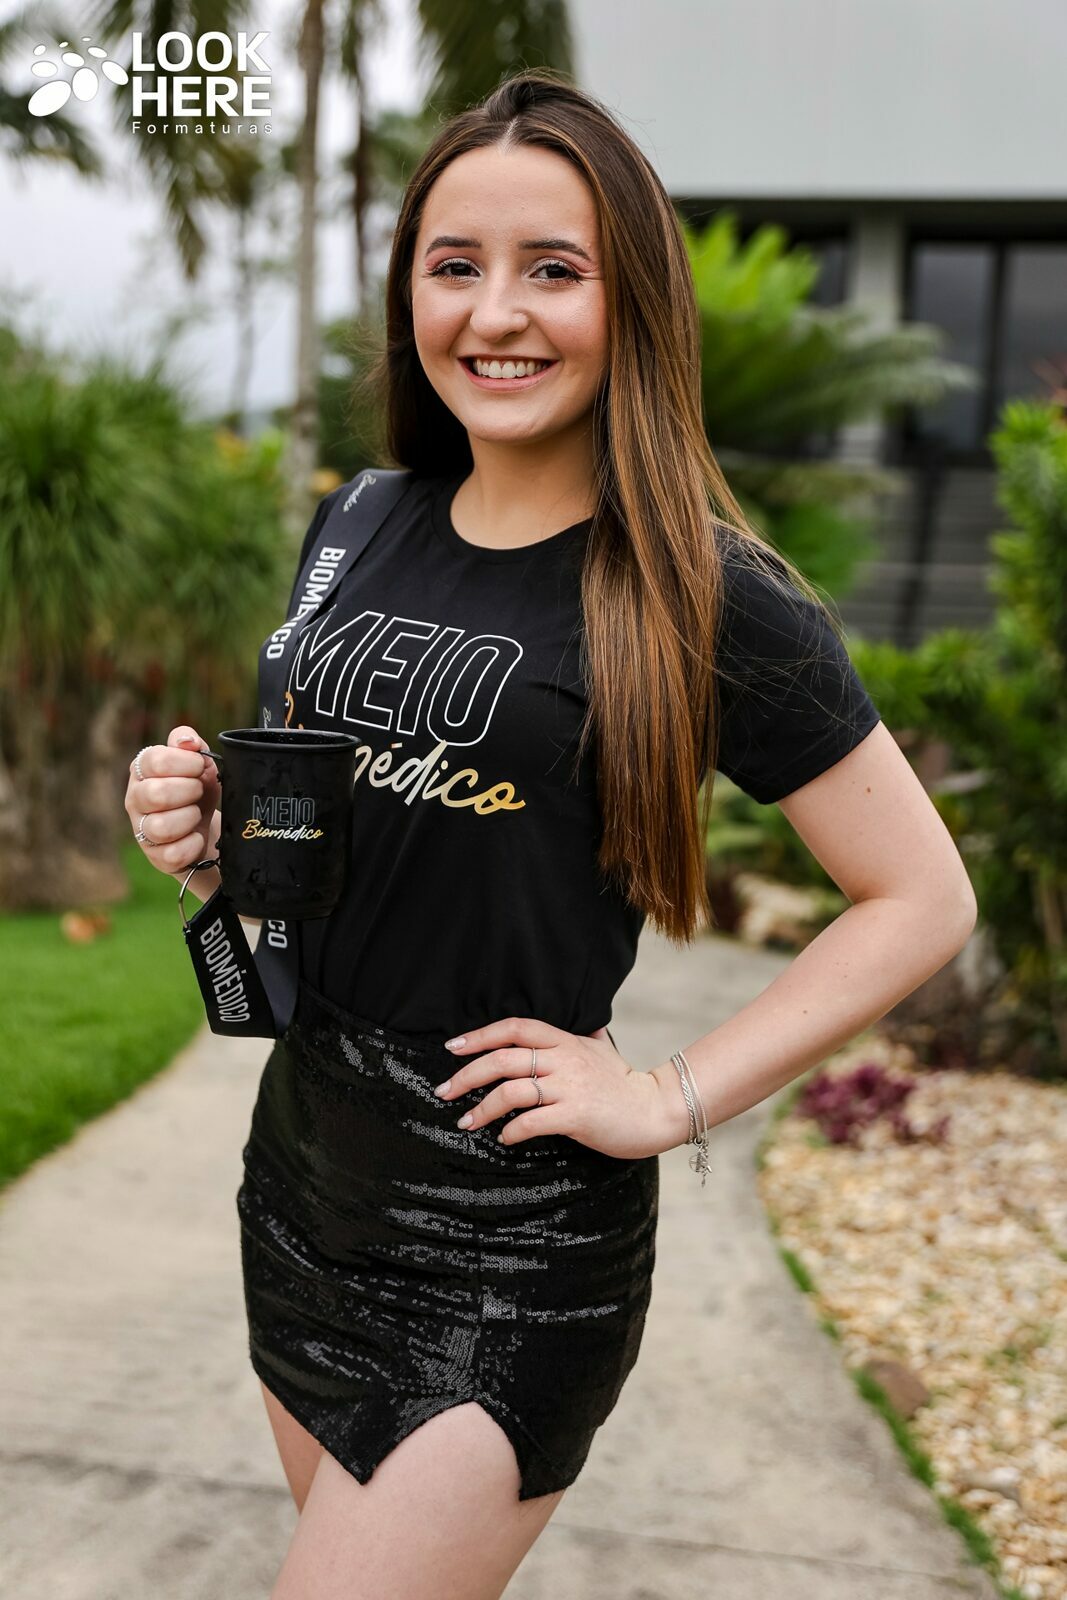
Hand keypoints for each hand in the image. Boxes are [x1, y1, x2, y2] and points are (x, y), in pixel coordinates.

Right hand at [124, 725, 220, 876]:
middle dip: (189, 791)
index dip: (186, 763)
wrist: (206, 828)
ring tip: (196, 814)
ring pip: (161, 827)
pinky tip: (196, 837)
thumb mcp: (198, 763)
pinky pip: (173, 854)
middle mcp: (135, 799)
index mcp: (143, 770)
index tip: (200, 767)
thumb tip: (188, 741)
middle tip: (199, 791)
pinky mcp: (156, 857)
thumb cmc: (197, 790)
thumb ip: (191, 744)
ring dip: (189, 818)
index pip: (155, 760)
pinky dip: (193, 845)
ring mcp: (142, 830)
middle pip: (156, 794)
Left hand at [434, 1015, 676, 1159]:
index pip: (515, 1028)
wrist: (655, 1110)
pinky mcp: (576, 1116)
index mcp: (565, 1041)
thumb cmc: (623, 1083)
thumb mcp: (602, 1049)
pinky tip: (503, 1138)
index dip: (480, 1035)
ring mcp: (570, 1088)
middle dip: (467, 1075)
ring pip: (512, 1092)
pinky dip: (511, 1131)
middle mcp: (564, 1059)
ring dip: (482, 1109)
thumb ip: (584, 1036)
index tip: (453, 1047)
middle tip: (443, 1091)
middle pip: (503, 1059)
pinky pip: (532, 1122)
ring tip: (465, 1122)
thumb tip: (579, 1025)